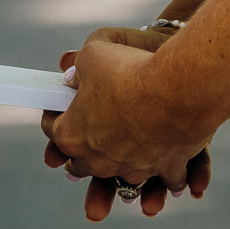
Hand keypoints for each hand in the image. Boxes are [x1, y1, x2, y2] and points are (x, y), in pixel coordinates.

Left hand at [39, 31, 214, 220]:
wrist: (177, 88)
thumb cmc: (130, 69)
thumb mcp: (94, 52)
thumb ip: (79, 64)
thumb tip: (74, 72)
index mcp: (73, 135)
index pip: (52, 129)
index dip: (55, 113)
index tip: (61, 104)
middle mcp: (99, 161)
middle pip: (82, 161)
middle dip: (84, 144)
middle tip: (92, 127)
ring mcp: (133, 170)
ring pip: (123, 173)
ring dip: (124, 159)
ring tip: (131, 142)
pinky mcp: (166, 169)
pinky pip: (166, 177)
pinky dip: (168, 167)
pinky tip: (168, 154)